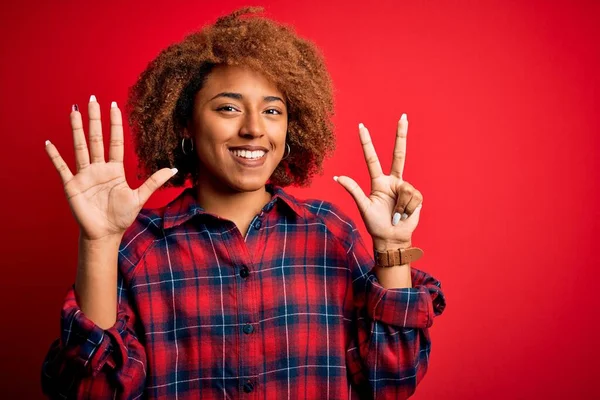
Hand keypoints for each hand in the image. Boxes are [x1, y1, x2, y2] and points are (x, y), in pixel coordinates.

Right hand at [45, 96, 176, 240]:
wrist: (105, 233)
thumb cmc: (121, 216)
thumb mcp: (139, 197)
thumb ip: (153, 181)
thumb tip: (172, 169)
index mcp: (115, 169)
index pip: (115, 141)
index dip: (115, 124)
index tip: (114, 106)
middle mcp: (99, 168)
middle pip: (96, 138)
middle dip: (95, 119)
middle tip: (93, 99)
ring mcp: (85, 175)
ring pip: (80, 147)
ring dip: (77, 129)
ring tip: (74, 111)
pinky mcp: (72, 185)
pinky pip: (62, 167)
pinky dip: (55, 156)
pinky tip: (49, 143)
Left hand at [335, 114, 422, 249]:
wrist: (392, 238)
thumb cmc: (376, 224)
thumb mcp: (363, 207)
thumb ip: (353, 190)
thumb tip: (337, 177)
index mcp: (378, 182)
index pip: (372, 158)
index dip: (366, 143)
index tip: (361, 126)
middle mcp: (393, 181)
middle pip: (399, 155)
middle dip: (401, 135)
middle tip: (403, 116)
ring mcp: (406, 188)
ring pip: (405, 189)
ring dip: (400, 206)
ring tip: (396, 215)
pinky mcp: (416, 197)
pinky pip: (413, 197)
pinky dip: (407, 209)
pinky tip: (404, 215)